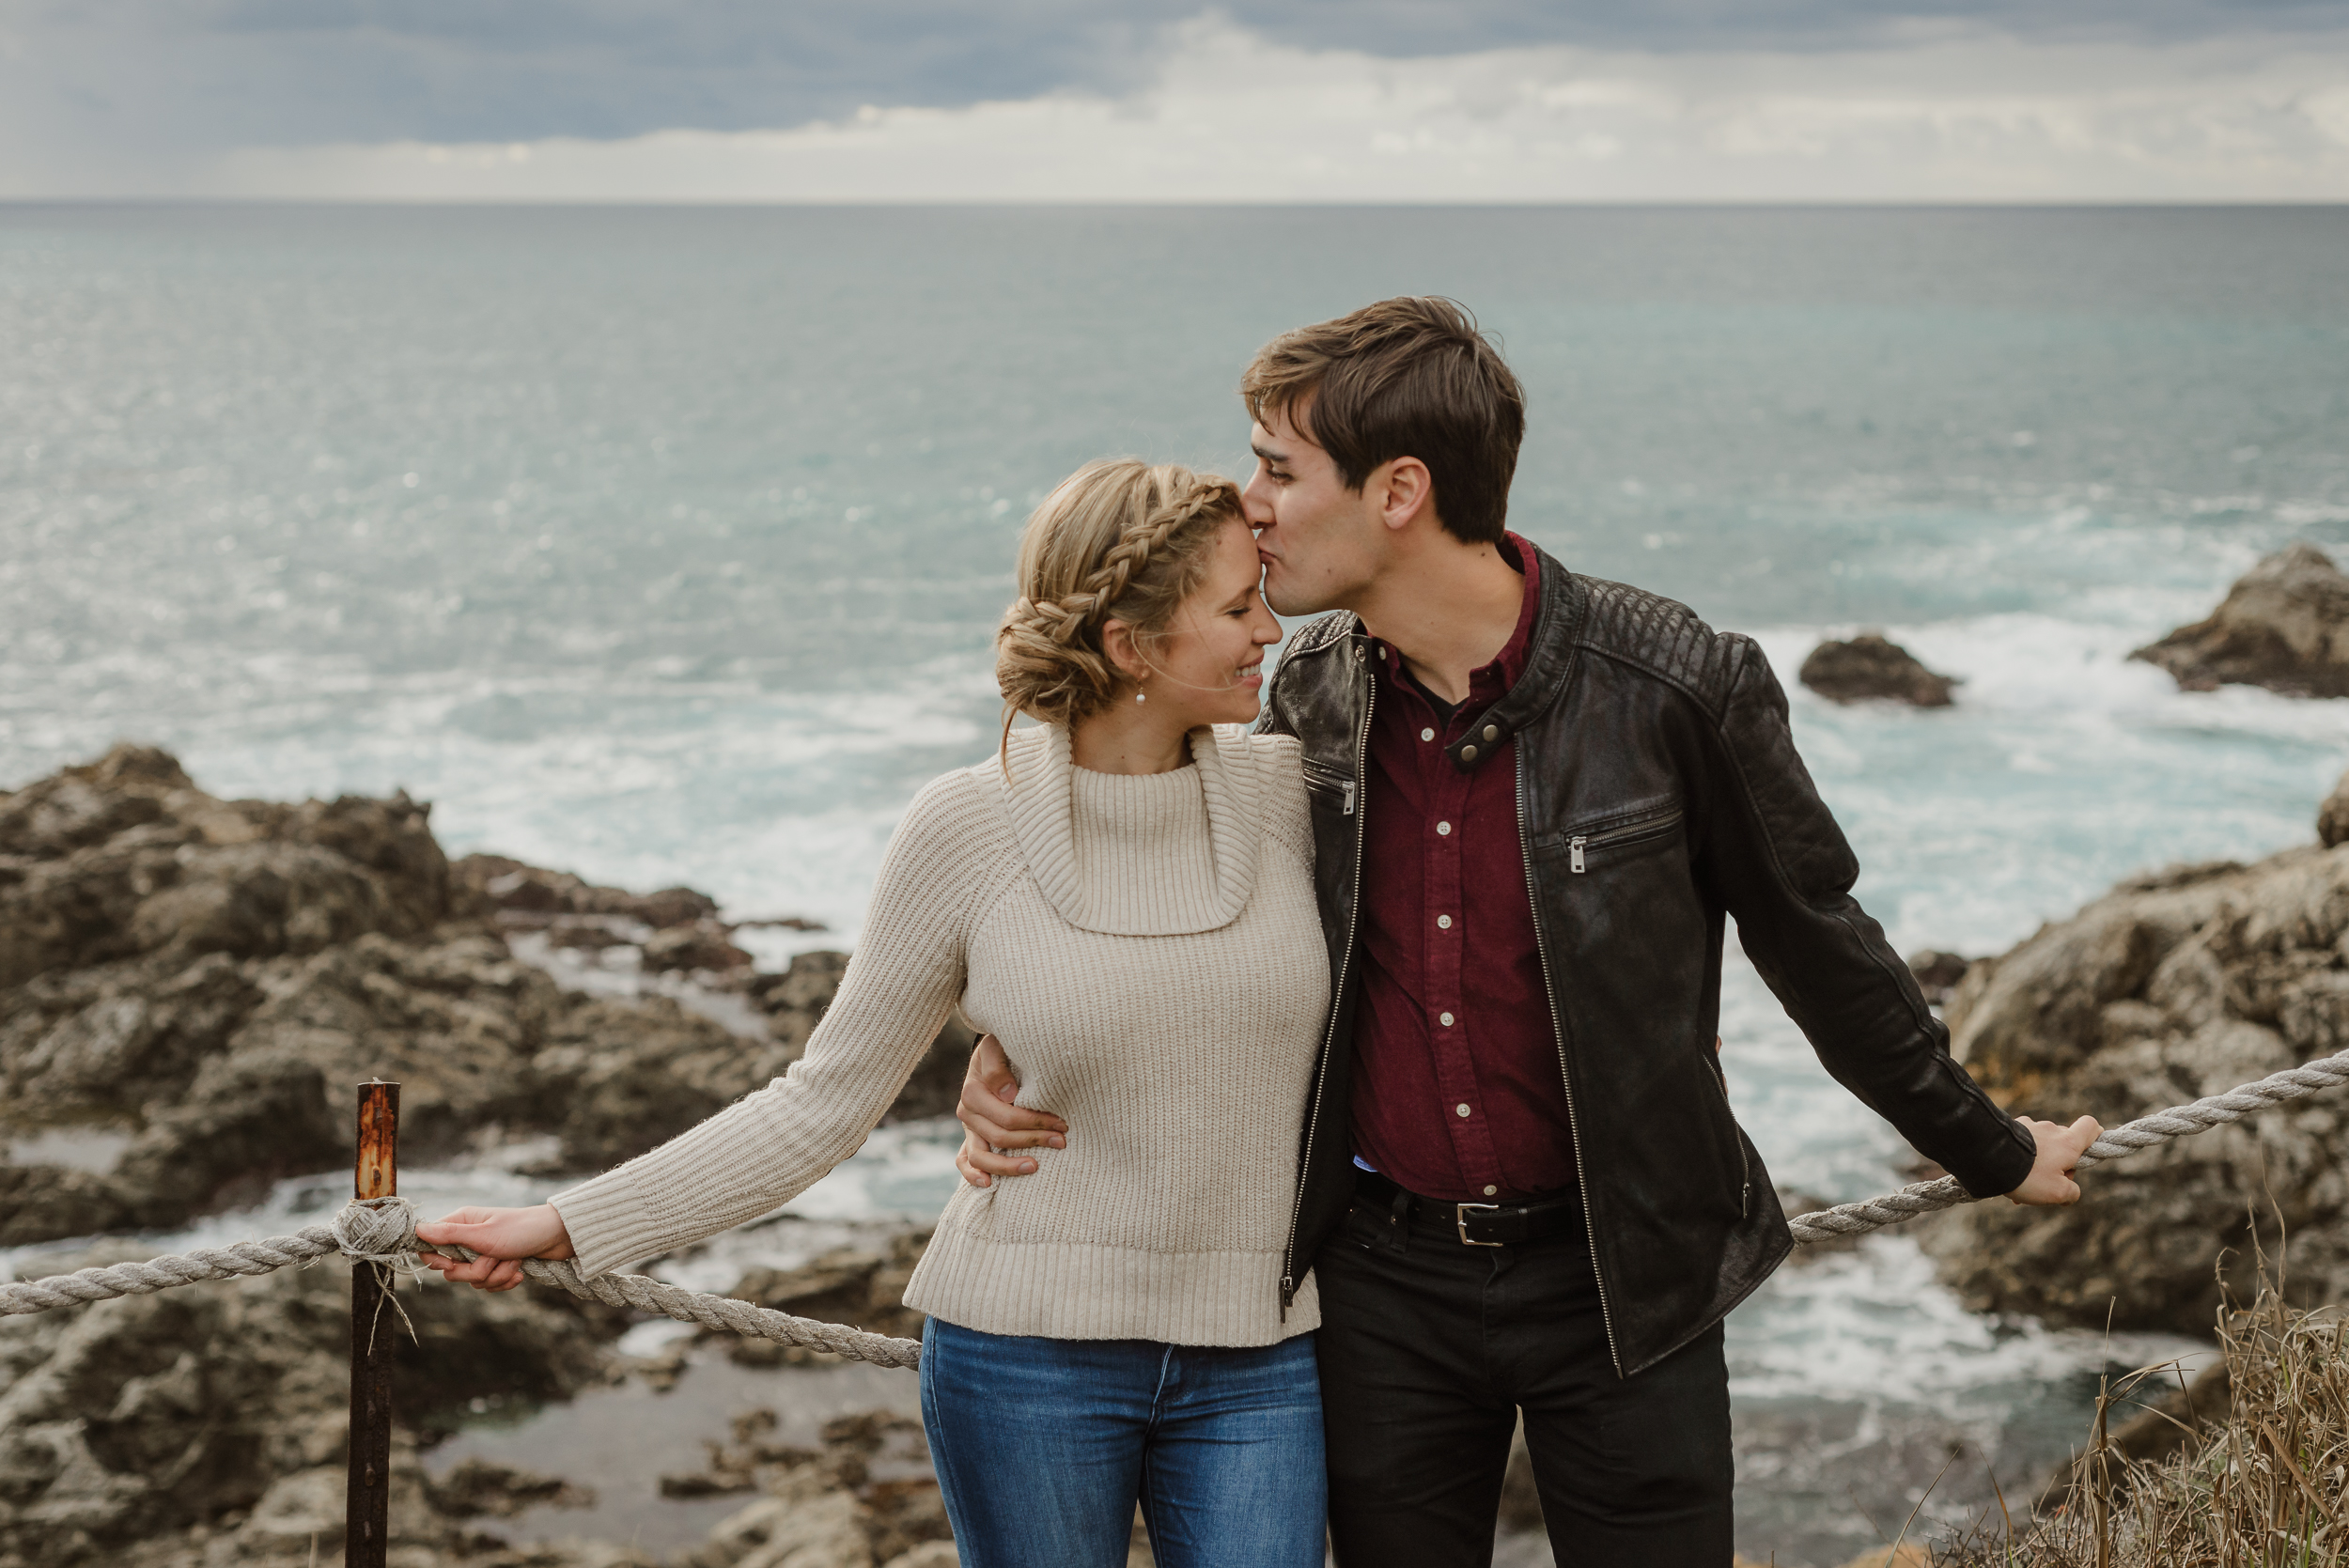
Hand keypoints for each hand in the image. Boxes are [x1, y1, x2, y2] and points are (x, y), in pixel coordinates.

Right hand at [415, 1204, 575, 1291]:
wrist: (559, 1237)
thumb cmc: (522, 1230)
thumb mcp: (483, 1235)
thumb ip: (449, 1235)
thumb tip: (417, 1229)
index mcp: (462, 1224)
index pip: (431, 1246)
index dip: (437, 1260)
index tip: (451, 1263)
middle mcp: (470, 1238)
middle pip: (451, 1270)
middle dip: (474, 1271)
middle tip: (493, 1259)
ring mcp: (484, 1254)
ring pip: (472, 1280)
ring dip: (495, 1275)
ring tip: (513, 1261)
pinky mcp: (499, 1266)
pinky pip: (489, 1285)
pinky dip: (505, 1281)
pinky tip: (519, 1272)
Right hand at [952, 1033, 1063, 1188]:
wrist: (995, 1054)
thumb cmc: (1002, 1049)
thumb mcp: (997, 1047)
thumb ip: (998, 1066)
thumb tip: (1008, 1094)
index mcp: (973, 1091)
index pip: (1006, 1116)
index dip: (1035, 1123)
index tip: (1062, 1124)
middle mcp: (967, 1112)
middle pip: (1000, 1137)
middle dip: (1034, 1140)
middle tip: (1062, 1141)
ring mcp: (968, 1129)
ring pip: (981, 1156)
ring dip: (1008, 1166)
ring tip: (1034, 1167)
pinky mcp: (970, 1138)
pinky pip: (964, 1161)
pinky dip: (972, 1175)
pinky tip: (989, 1185)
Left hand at [2004, 1116, 2102, 1205]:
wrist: (1987, 1157)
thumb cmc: (2028, 1175)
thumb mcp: (2057, 1193)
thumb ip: (2072, 1192)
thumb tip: (2071, 1192)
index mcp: (2067, 1142)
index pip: (2090, 1126)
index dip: (2095, 1135)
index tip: (2090, 1149)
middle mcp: (2050, 1129)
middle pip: (2064, 1144)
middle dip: (2059, 1165)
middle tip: (2046, 1186)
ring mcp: (2029, 1126)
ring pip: (2042, 1147)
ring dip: (2037, 1165)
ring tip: (2021, 1187)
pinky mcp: (2010, 1128)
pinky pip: (2023, 1145)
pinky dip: (2021, 1159)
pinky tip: (2008, 1178)